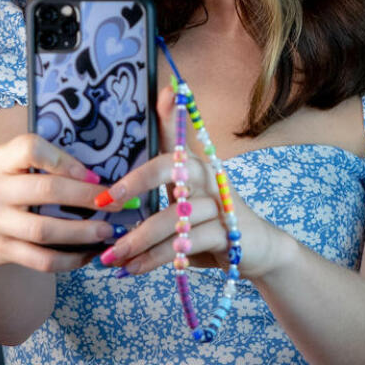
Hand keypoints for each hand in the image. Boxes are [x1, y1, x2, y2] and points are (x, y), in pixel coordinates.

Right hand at [0, 133, 115, 273]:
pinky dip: (69, 260)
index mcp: (0, 159)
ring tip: (108, 232)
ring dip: (82, 232)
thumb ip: (44, 163)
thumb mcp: (11, 166)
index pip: (30, 148)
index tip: (93, 174)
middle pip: (45, 190)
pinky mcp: (1, 249)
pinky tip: (89, 255)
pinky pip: (41, 260)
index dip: (65, 160)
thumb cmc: (3, 189)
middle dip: (86, 198)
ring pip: (45, 230)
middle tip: (115, 203)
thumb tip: (99, 173)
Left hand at [94, 86, 296, 278]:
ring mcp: (220, 204)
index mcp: (196, 164)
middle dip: (135, 183)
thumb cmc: (213, 223)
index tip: (162, 95)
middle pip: (171, 168)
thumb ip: (159, 186)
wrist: (259, 251)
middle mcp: (209, 177)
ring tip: (113, 257)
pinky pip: (184, 244)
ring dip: (138, 240)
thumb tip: (119, 181)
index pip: (177, 136)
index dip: (169, 115)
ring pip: (172, 217)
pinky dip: (155, 259)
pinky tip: (135, 268)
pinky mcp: (228, 233)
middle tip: (105, 204)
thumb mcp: (188, 200)